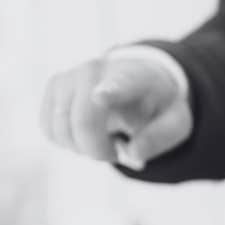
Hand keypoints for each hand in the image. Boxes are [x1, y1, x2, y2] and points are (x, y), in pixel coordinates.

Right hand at [40, 55, 191, 168]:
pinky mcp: (53, 87)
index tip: (101, 97)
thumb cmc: (157, 106)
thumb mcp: (175, 123)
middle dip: (97, 150)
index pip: (119, 85)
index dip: (109, 93)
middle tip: (116, 153)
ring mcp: (70, 75)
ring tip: (105, 138)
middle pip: (84, 121)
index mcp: (135, 76)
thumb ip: (159, 138)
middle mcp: (96, 69)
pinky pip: (49, 130)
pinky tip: (86, 134)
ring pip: (61, 129)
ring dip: (82, 148)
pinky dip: (67, 142)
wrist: (140, 81)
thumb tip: (133, 154)